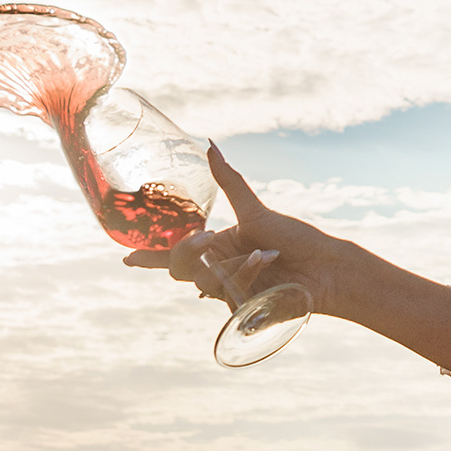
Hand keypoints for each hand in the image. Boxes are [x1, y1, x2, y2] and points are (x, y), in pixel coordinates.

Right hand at [122, 146, 350, 316]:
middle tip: (204, 240)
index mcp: (217, 247)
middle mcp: (218, 270)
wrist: (324, 266)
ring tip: (264, 255)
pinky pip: (230, 291)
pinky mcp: (242, 306)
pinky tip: (267, 265)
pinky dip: (249, 274)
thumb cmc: (294, 238)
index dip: (149, 257)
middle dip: (186, 253)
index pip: (175, 253)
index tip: (126, 256)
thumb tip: (210, 144)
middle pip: (180, 268)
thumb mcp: (255, 210)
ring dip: (236, 265)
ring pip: (206, 281)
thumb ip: (229, 182)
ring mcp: (229, 290)